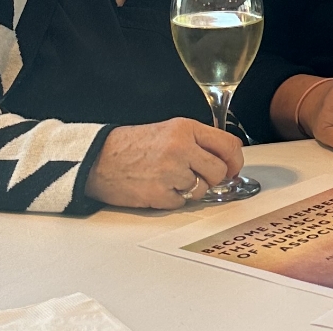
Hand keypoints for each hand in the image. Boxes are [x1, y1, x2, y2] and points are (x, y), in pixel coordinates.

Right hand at [85, 117, 243, 209]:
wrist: (97, 159)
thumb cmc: (131, 145)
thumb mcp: (169, 130)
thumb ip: (198, 142)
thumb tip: (226, 160)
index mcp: (185, 129)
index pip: (228, 145)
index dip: (235, 161)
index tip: (233, 168)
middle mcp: (181, 148)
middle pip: (219, 171)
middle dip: (212, 177)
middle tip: (196, 175)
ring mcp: (171, 172)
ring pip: (202, 189)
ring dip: (190, 189)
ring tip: (169, 178)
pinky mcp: (160, 194)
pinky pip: (182, 202)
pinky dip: (173, 199)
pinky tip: (158, 187)